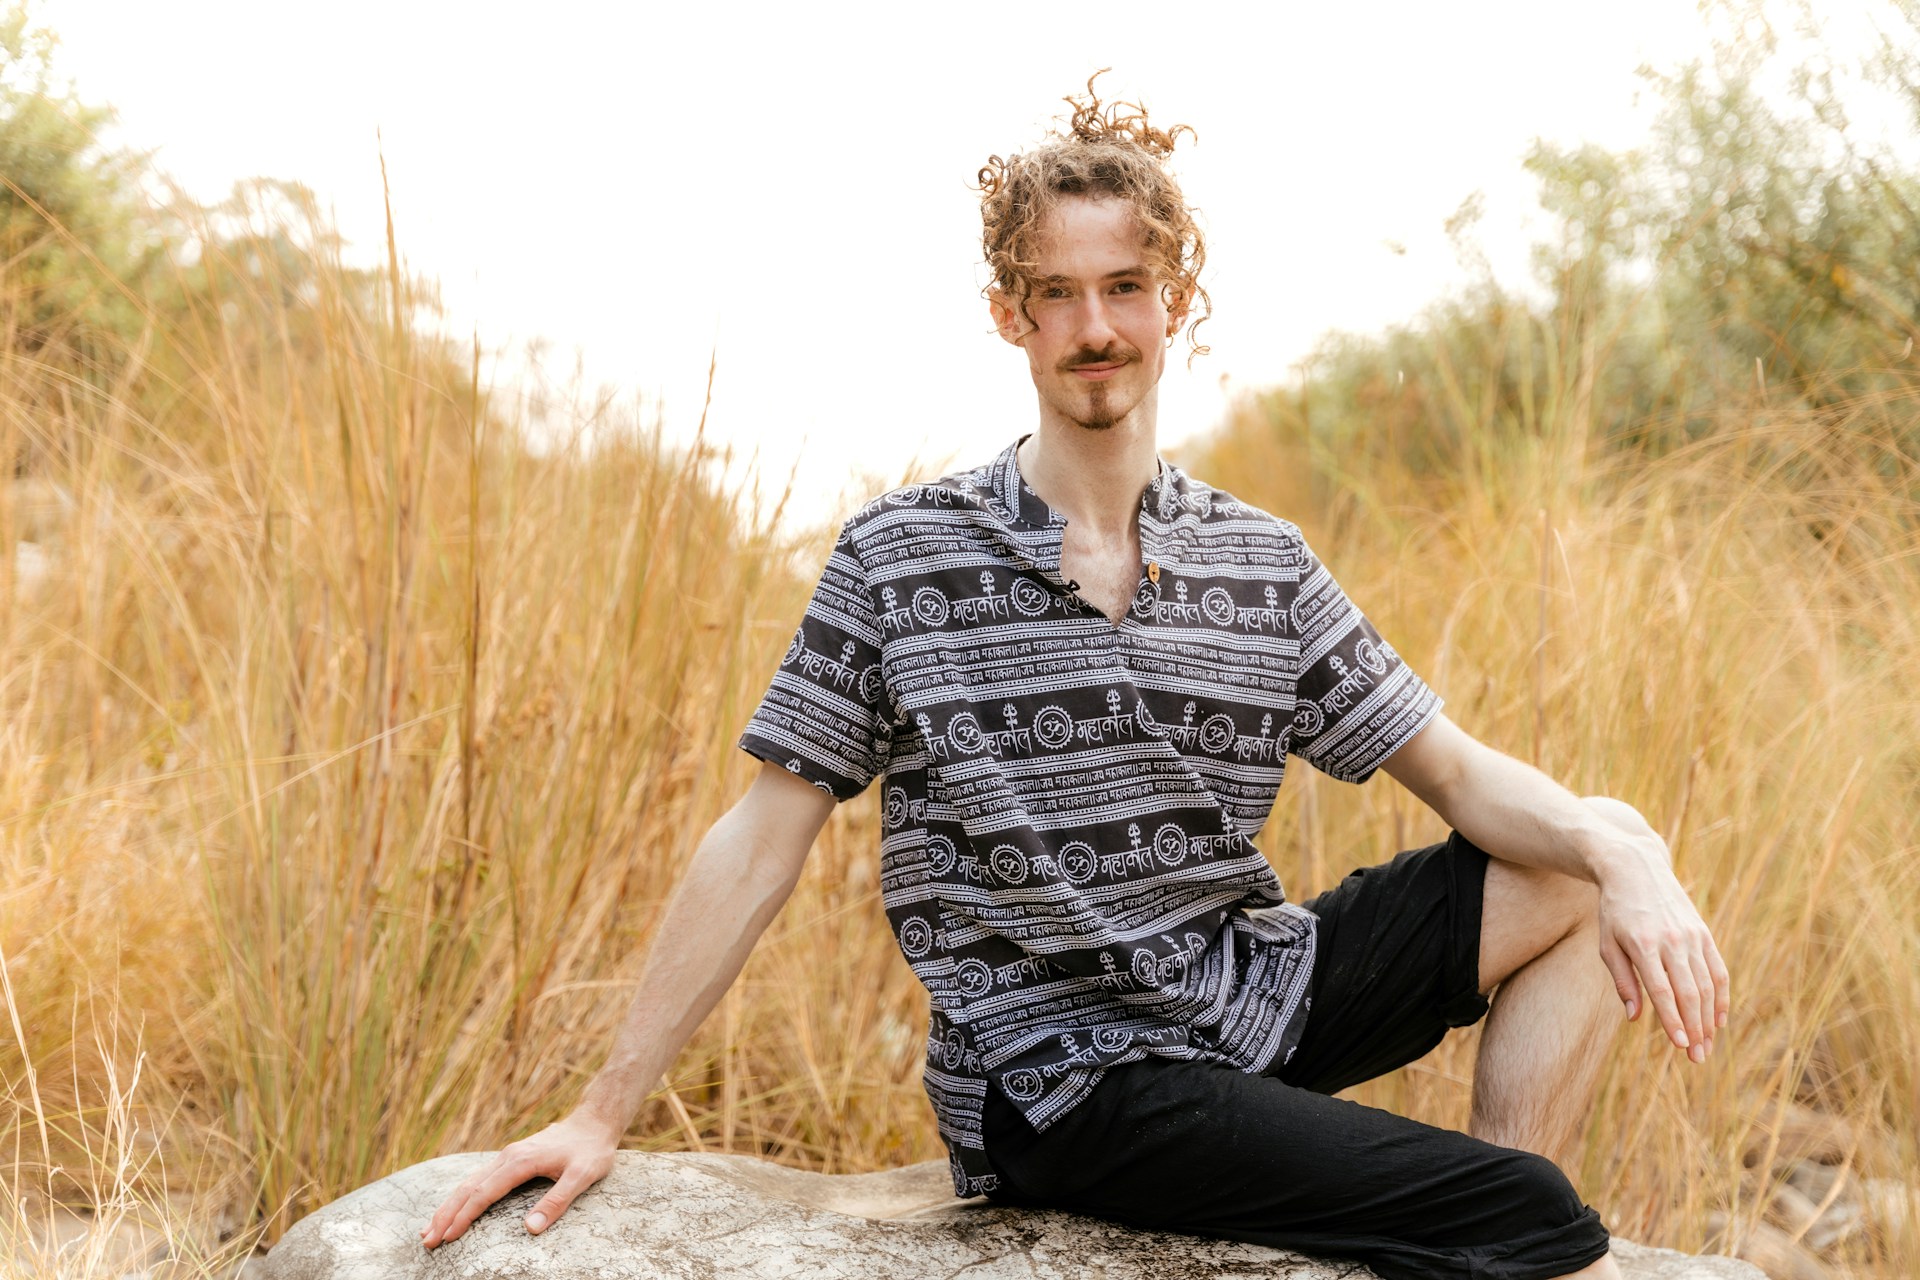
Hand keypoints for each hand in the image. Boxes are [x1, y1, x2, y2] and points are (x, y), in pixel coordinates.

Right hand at [420, 1111, 620, 1248]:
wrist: (594, 1122)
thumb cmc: (591, 1150)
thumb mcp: (582, 1176)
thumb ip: (557, 1201)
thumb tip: (530, 1229)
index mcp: (520, 1161)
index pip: (483, 1193)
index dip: (464, 1217)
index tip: (447, 1238)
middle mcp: (508, 1156)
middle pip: (468, 1188)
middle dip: (446, 1215)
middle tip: (427, 1240)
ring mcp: (508, 1156)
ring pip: (469, 1182)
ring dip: (449, 1206)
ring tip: (429, 1229)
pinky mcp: (511, 1158)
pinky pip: (479, 1179)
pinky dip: (462, 1196)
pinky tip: (455, 1208)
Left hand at [1594, 837, 1730, 1062]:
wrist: (1636, 869)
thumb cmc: (1615, 912)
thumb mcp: (1608, 944)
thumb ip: (1623, 981)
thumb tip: (1635, 1017)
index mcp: (1644, 944)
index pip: (1662, 990)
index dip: (1672, 1019)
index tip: (1680, 1045)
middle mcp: (1673, 941)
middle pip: (1690, 992)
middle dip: (1696, 1028)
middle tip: (1697, 1057)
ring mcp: (1692, 936)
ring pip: (1708, 985)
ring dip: (1710, 1019)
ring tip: (1707, 1045)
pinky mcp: (1704, 933)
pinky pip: (1718, 970)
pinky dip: (1722, 996)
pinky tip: (1720, 1019)